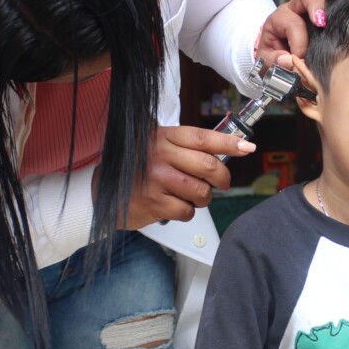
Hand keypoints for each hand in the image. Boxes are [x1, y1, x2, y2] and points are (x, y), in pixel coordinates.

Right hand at [117, 125, 255, 227]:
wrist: (100, 190)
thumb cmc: (135, 167)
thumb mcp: (156, 145)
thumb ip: (185, 146)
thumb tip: (225, 150)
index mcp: (164, 137)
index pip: (203, 138)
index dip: (229, 143)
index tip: (248, 147)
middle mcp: (161, 155)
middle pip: (209, 167)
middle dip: (222, 179)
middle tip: (220, 183)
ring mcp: (157, 179)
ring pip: (202, 192)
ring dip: (202, 198)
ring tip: (189, 194)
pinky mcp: (154, 202)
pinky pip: (188, 211)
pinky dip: (186, 212)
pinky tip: (173, 205)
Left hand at [256, 0, 348, 69]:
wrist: (277, 54)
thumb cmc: (275, 56)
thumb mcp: (269, 62)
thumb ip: (275, 62)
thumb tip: (288, 60)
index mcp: (278, 20)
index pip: (291, 24)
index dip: (298, 42)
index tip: (301, 57)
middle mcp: (294, 8)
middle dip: (314, 5)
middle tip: (322, 22)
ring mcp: (309, 6)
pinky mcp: (323, 9)